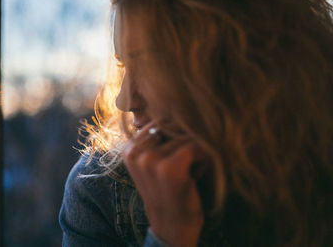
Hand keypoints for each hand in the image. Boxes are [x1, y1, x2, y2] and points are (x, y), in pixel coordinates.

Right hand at [122, 123, 204, 246]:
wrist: (172, 226)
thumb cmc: (168, 191)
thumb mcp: (154, 164)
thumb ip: (157, 139)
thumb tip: (175, 106)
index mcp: (129, 149)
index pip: (158, 121)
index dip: (175, 133)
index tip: (179, 155)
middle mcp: (135, 152)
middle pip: (171, 125)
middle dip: (186, 139)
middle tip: (190, 161)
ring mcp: (150, 160)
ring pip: (185, 135)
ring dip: (196, 149)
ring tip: (193, 169)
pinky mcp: (169, 168)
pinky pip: (195, 146)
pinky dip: (204, 158)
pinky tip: (198, 173)